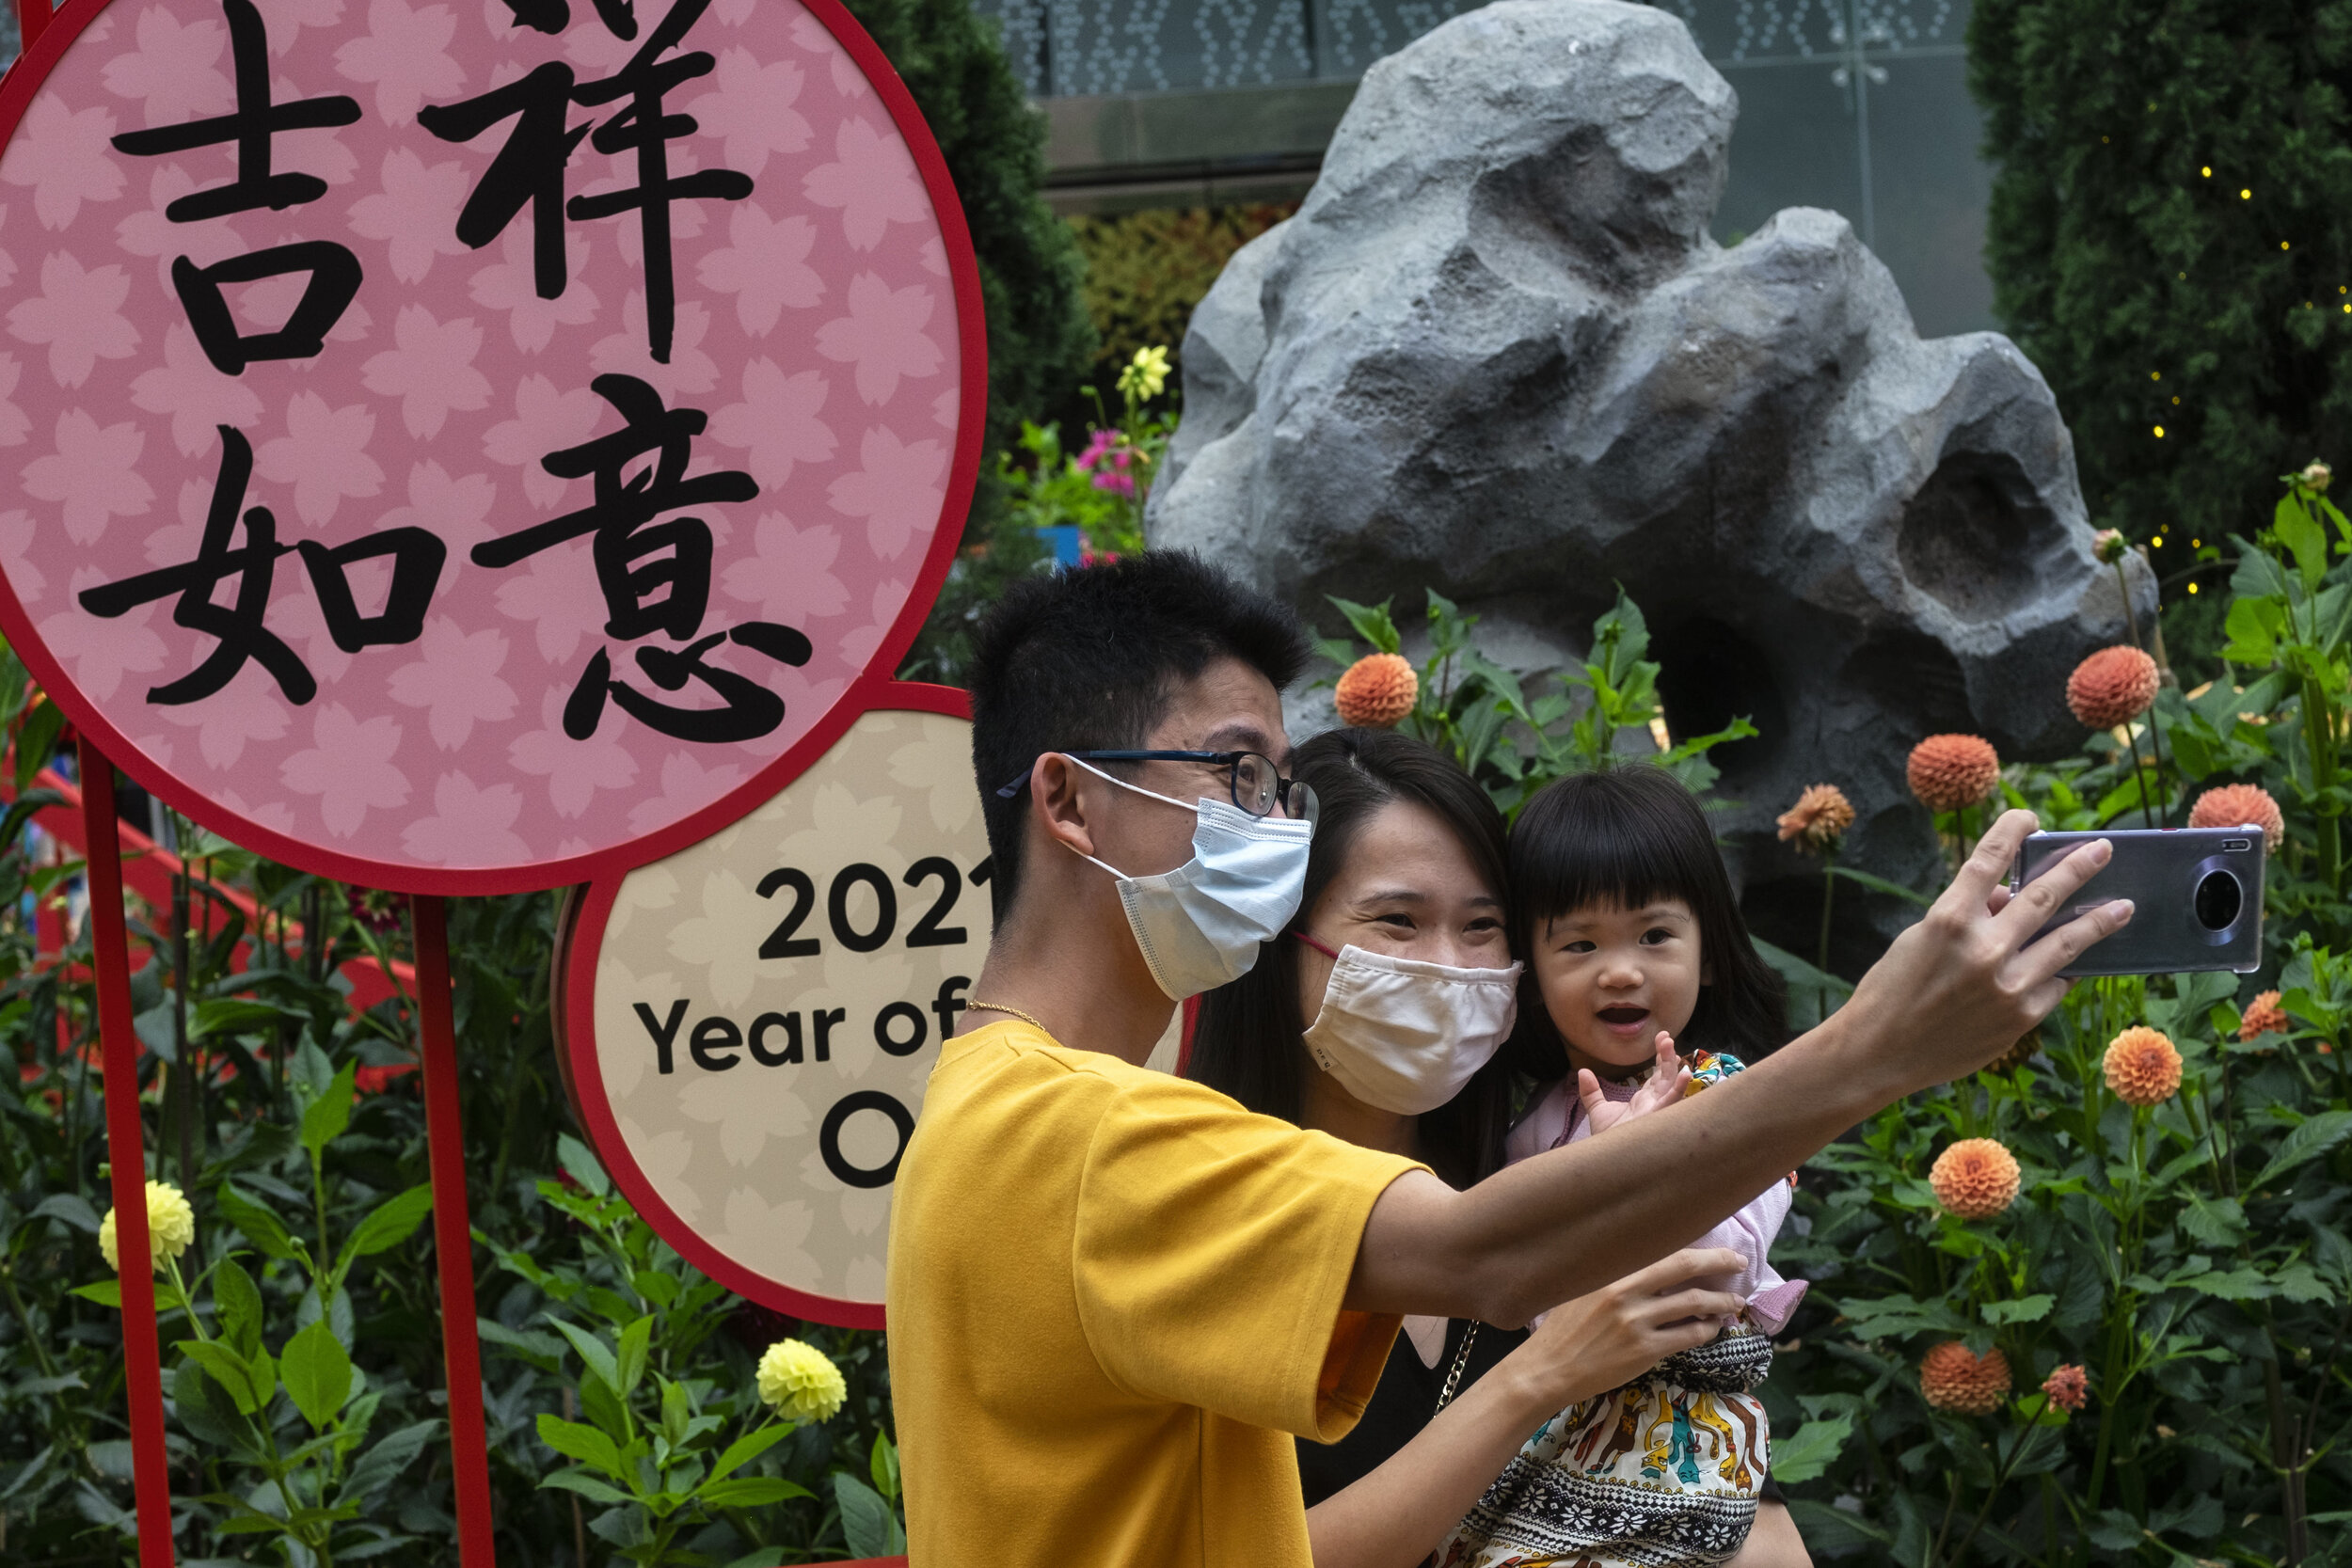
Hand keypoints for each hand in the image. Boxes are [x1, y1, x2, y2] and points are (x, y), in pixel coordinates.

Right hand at [1503, 1247, 1745, 1415]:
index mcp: (1609, 1271)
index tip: (1717, 1248)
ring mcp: (1636, 1321)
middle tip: (1739, 1264)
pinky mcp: (1644, 1351)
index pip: (1662, 1249)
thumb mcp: (1582, 1290)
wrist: (1546, 1369)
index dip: (1695, 1247)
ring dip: (1720, 1302)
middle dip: (1719, 1263)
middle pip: (1684, 1266)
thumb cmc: (1561, 1329)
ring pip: (1693, 1304)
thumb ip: (1616, 1277)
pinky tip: (1711, 1328)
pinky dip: (1705, 1330)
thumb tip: (1655, 1266)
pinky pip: (1687, 1336)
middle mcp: (1624, 1290)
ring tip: (1734, 1303)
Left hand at [1577, 1031, 1689, 1134]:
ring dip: (1673, 1065)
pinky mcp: (1657, 1119)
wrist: (1604, 1158)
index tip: (1661, 1038)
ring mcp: (1658, 1111)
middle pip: (1667, 1076)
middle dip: (1668, 1056)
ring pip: (1671, 1085)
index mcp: (1646, 1101)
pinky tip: (1685, 1074)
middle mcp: (1656, 1104)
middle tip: (1665, 1036)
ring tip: (1670, 1045)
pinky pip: (1673, 1103)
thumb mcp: (1598, 1110)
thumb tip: (1583, 1071)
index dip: (1662, 1058)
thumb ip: (1592, 1091)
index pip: (1658, 1076)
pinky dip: (1680, 1089)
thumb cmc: (1609, 1139)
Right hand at [1840, 809, 2131, 1096]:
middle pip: (2042, 896)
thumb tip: (2007, 900)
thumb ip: (1965, 917)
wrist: (1880, 1051)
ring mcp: (2007, 985)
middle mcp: (1982, 948)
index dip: (2012, 832)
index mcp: (1947, 919)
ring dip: (2098, 920)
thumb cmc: (1892, 990)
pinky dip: (2066, 970)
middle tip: (2102, 850)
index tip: (2029, 817)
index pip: (1988, 860)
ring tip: (2124, 906)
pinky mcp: (2021, 1017)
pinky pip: (2057, 984)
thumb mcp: (1919, 939)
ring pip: (2066, 943)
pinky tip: (2081, 963)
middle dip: (2077, 868)